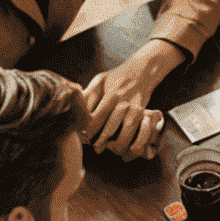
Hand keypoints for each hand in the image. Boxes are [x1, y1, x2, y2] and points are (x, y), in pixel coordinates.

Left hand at [80, 41, 184, 160]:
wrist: (140, 71)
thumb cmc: (116, 77)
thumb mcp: (99, 80)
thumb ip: (89, 94)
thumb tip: (76, 108)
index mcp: (109, 96)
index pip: (96, 118)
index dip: (89, 130)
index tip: (83, 137)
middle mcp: (121, 103)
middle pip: (109, 128)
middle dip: (101, 141)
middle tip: (95, 148)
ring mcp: (133, 109)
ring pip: (124, 133)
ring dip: (116, 144)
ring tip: (109, 149)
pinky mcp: (143, 113)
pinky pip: (137, 131)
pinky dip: (130, 140)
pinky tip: (124, 143)